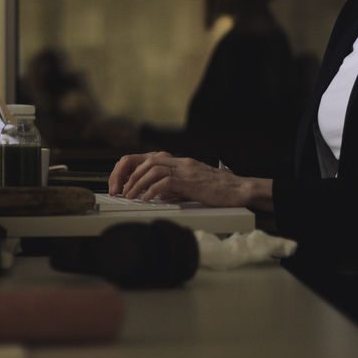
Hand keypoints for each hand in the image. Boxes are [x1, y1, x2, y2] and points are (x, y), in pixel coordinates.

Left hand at [108, 151, 251, 206]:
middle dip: (126, 175)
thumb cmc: (216, 190)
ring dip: (137, 183)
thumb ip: (171, 186)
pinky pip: (165, 182)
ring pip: (151, 168)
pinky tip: (147, 199)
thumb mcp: (189, 185)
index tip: (119, 184)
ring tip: (130, 196)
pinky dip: (152, 190)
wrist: (238, 189)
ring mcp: (184, 169)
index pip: (144, 158)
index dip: (127, 170)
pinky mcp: (190, 180)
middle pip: (144, 160)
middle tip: (119, 191)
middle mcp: (178, 162)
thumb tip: (153, 194)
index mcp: (177, 162)